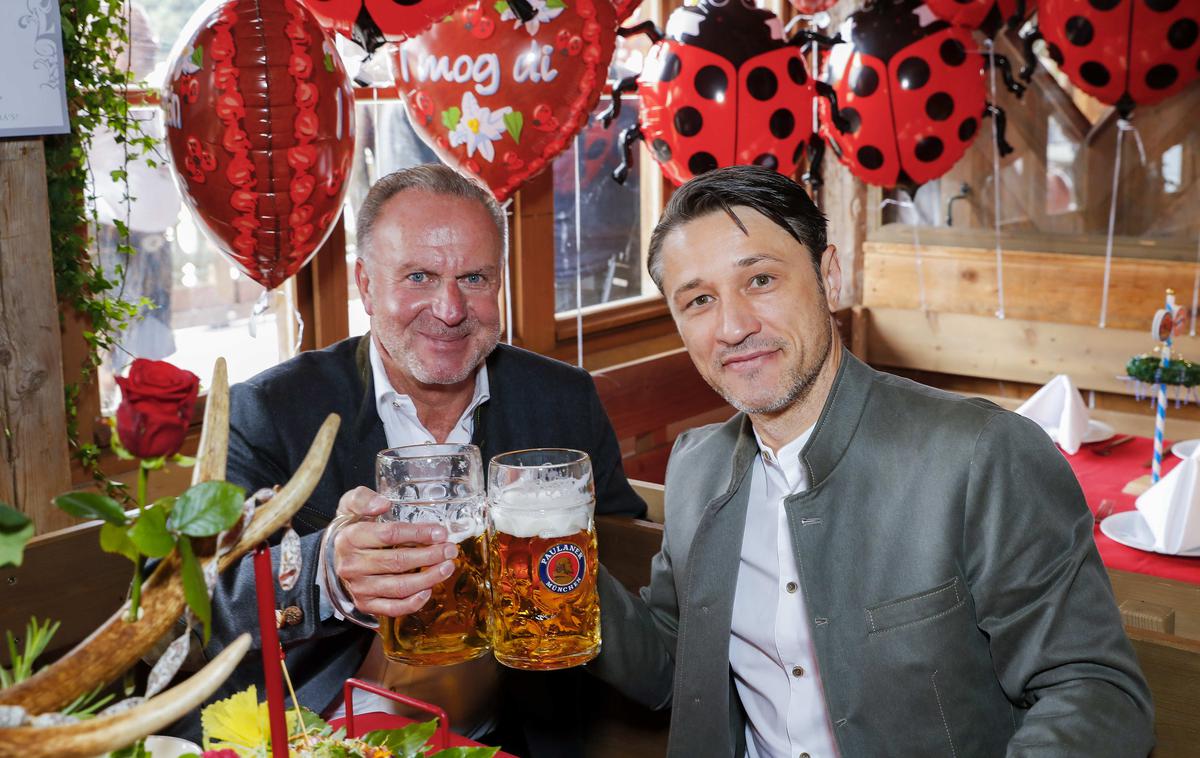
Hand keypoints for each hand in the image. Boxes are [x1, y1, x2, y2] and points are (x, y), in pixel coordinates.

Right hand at [331, 486, 457, 617]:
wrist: (333, 557)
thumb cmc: (351, 528)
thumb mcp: (350, 506)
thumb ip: (363, 499)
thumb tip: (382, 503)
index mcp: (350, 538)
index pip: (389, 535)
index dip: (418, 533)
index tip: (440, 533)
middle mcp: (352, 565)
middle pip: (397, 561)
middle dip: (430, 556)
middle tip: (450, 550)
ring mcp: (358, 587)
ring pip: (398, 587)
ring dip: (428, 578)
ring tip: (447, 567)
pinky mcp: (365, 604)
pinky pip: (392, 608)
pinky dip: (413, 603)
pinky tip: (429, 591)